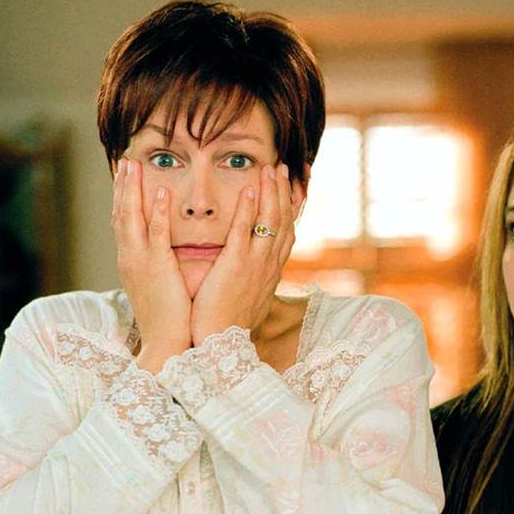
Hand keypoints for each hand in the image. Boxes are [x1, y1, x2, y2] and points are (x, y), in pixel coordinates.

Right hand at [111, 159, 191, 372]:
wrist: (165, 345)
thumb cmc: (167, 318)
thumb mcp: (157, 286)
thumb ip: (157, 265)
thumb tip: (161, 253)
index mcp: (131, 262)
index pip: (123, 223)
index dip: (122, 197)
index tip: (124, 174)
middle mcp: (130, 258)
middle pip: (121, 214)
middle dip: (122, 186)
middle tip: (124, 160)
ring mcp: (141, 263)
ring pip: (133, 219)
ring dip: (133, 190)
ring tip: (134, 166)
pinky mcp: (157, 269)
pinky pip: (156, 235)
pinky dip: (156, 212)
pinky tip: (160, 192)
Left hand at [190, 163, 302, 344]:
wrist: (221, 345)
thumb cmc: (228, 324)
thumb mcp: (249, 299)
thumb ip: (253, 280)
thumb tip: (255, 273)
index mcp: (271, 271)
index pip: (287, 233)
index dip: (290, 208)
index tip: (292, 188)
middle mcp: (269, 265)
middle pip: (283, 221)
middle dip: (282, 192)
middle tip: (282, 168)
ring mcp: (254, 264)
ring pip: (269, 222)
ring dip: (270, 192)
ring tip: (269, 169)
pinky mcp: (235, 266)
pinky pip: (244, 232)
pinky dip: (248, 210)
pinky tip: (249, 190)